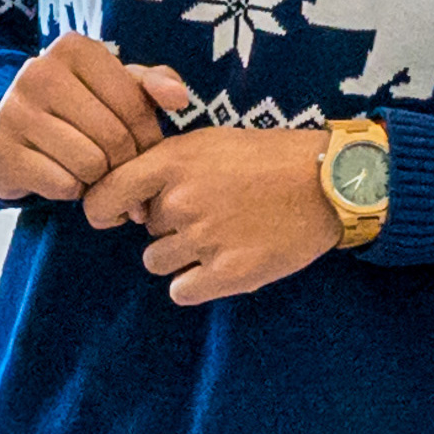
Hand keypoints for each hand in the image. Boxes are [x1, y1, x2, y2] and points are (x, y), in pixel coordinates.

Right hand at [0, 31, 192, 204]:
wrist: (9, 134)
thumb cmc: (76, 108)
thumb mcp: (115, 87)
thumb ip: (152, 85)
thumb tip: (179, 98)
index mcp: (74, 48)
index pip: (133, 103)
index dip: (149, 137)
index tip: (146, 152)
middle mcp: (39, 72)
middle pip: (113, 137)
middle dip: (125, 163)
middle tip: (121, 171)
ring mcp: (13, 111)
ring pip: (89, 164)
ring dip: (98, 179)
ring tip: (92, 172)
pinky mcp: (0, 151)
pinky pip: (61, 185)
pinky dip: (71, 191)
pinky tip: (65, 180)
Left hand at [90, 122, 347, 305]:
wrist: (327, 182)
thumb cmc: (267, 158)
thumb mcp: (209, 142)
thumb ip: (164, 167)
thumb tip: (130, 205)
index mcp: (173, 162)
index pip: (106, 194)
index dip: (105, 208)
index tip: (116, 215)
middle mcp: (182, 201)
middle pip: (144, 231)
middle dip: (168, 226)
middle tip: (210, 212)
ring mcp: (204, 239)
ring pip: (158, 262)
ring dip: (180, 256)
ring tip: (220, 236)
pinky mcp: (228, 273)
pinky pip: (181, 291)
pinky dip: (196, 284)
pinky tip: (222, 264)